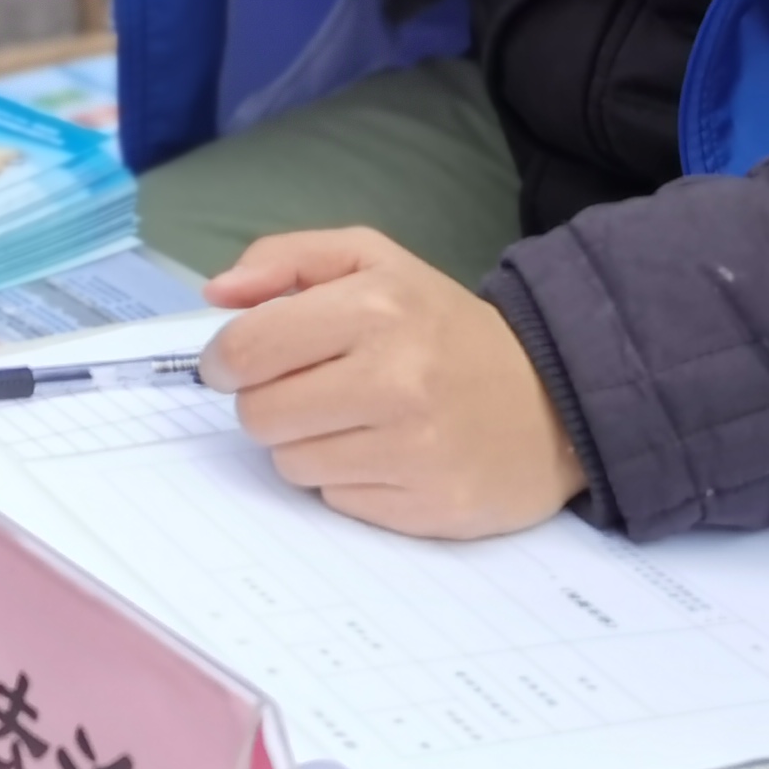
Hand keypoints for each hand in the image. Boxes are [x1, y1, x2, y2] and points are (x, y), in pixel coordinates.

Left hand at [197, 227, 584, 538]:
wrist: (552, 396)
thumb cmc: (442, 325)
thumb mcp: (373, 260)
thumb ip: (286, 258)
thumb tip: (215, 293)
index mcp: (374, 309)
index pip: (246, 350)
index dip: (224, 361)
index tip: (234, 364)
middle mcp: (394, 381)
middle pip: (259, 415)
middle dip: (266, 401)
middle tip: (305, 389)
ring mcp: (414, 452)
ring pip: (290, 464)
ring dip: (305, 443)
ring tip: (351, 419)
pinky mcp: (429, 509)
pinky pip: (337, 500)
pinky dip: (345, 479)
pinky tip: (383, 453)